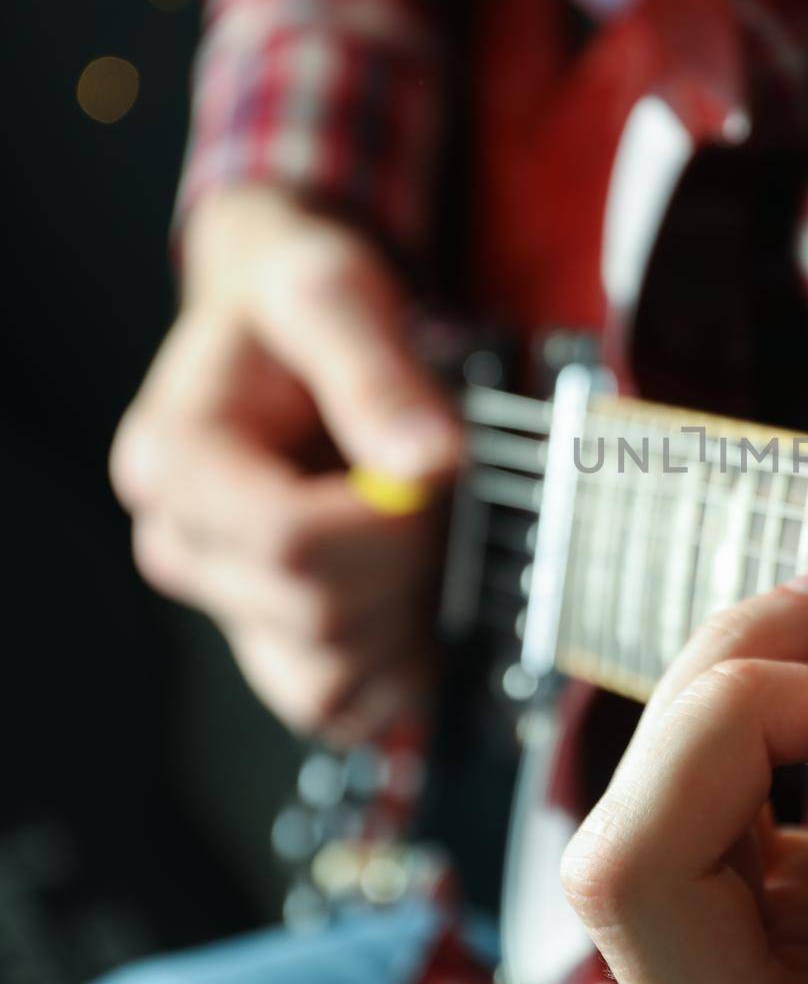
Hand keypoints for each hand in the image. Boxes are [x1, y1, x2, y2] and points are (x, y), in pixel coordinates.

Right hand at [111, 185, 460, 741]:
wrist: (278, 321)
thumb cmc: (290, 302)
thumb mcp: (330, 294)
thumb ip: (376, 373)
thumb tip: (430, 461)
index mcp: (174, 461)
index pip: (286, 539)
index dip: (388, 522)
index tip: (436, 471)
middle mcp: (184, 544)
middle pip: (316, 612)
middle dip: (411, 559)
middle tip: (443, 491)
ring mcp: (225, 601)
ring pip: (327, 678)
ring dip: (410, 618)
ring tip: (426, 536)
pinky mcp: (272, 638)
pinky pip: (337, 704)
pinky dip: (397, 669)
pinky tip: (419, 596)